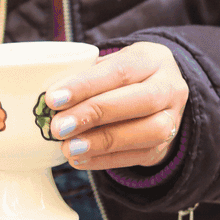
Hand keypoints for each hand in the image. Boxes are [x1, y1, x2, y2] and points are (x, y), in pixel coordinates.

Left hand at [45, 42, 188, 170]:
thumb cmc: (120, 76)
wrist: (157, 92)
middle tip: (58, 127)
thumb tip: (45, 95)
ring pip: (148, 132)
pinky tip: (79, 159)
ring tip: (68, 148)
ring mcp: (173, 118)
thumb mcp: (106, 64)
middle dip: (94, 114)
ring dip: (103, 142)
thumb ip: (82, 75)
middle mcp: (170, 87)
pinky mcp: (164, 146)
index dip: (85, 85)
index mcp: (152, 59)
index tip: (53, 98)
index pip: (119, 70)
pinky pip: (139, 156)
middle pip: (139, 100)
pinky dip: (106, 160)